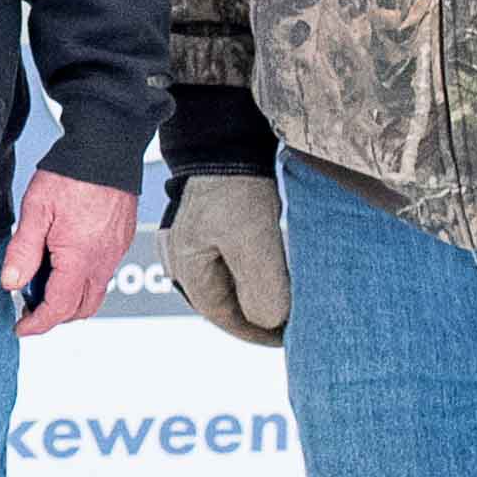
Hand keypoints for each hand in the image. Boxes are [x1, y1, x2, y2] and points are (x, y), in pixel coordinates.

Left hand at [1, 167, 137, 337]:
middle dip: (55, 316)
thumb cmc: (72, 174)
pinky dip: (83, 280)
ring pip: (95, 294)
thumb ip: (23, 250)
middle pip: (81, 309)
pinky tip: (63, 263)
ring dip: (70, 299)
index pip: (58, 308)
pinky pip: (103, 274)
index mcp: (80, 258)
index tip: (21, 327)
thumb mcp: (36, 211)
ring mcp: (115, 252)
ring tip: (43, 284)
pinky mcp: (120, 241)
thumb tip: (11, 283)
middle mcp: (103, 260)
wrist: (106, 147)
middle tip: (29, 307)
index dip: (37, 324)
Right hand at [163, 173, 289, 347]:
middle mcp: (182, 258)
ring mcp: (192, 239)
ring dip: (258, 290)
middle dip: (257, 313)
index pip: (225, 317)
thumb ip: (261, 288)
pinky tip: (277, 265)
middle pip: (225, 301)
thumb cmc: (235, 188)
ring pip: (230, 280)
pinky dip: (256, 268)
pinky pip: (232, 258)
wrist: (226, 136)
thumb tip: (271, 322)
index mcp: (187, 269)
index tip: (290, 339)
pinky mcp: (209, 222)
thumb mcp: (252, 241)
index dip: (258, 334)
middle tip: (293, 322)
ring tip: (290, 295)